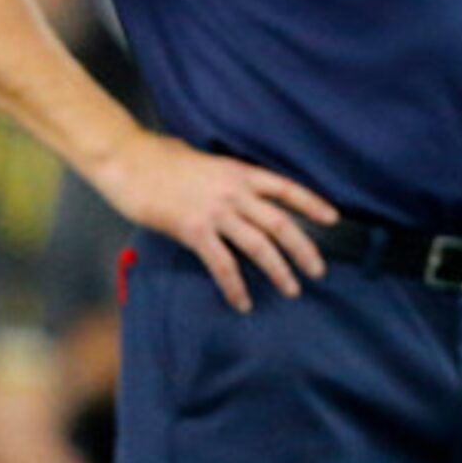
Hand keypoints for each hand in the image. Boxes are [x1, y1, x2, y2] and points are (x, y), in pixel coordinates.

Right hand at [90, 131, 335, 313]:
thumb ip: (226, 179)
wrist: (128, 159)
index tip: (333, 219)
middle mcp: (234, 192)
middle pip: (280, 222)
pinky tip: (243, 303)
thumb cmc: (160, 159)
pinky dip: (235, 286)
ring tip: (292, 290)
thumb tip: (237, 193)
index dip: (312, 204)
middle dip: (304, 248)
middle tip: (319, 270)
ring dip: (279, 270)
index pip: (286, 189)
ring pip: (259, 245)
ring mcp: (215, 211)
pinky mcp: (193, 230)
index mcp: (240, 173)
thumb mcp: (205, 162)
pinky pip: (222, 264)